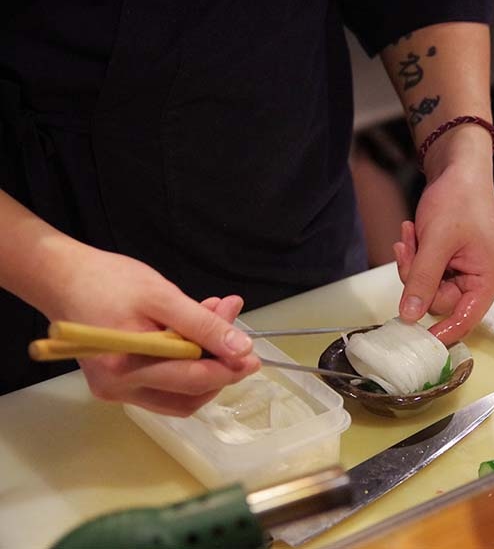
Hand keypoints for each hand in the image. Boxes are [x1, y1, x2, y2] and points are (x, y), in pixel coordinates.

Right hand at [45, 247, 259, 415]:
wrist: (62, 278)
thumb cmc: (109, 281)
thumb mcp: (162, 296)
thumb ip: (202, 324)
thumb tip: (240, 348)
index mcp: (127, 368)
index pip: (193, 381)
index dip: (229, 370)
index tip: (253, 355)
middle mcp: (119, 389)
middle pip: (188, 394)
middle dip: (219, 365)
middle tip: (235, 330)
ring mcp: (116, 391)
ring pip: (178, 395)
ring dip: (205, 365)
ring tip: (217, 325)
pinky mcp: (117, 384)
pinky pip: (163, 384)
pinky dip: (186, 363)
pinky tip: (195, 333)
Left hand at [393, 125, 493, 343]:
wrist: (459, 168)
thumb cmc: (458, 199)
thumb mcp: (436, 241)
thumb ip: (423, 280)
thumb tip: (409, 317)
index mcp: (489, 279)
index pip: (464, 320)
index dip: (440, 334)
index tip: (415, 343)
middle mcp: (480, 280)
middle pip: (439, 302)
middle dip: (418, 277)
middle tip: (408, 249)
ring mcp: (465, 271)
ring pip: (428, 287)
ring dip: (414, 263)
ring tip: (410, 234)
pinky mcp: (452, 261)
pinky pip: (427, 272)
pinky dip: (417, 254)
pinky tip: (412, 232)